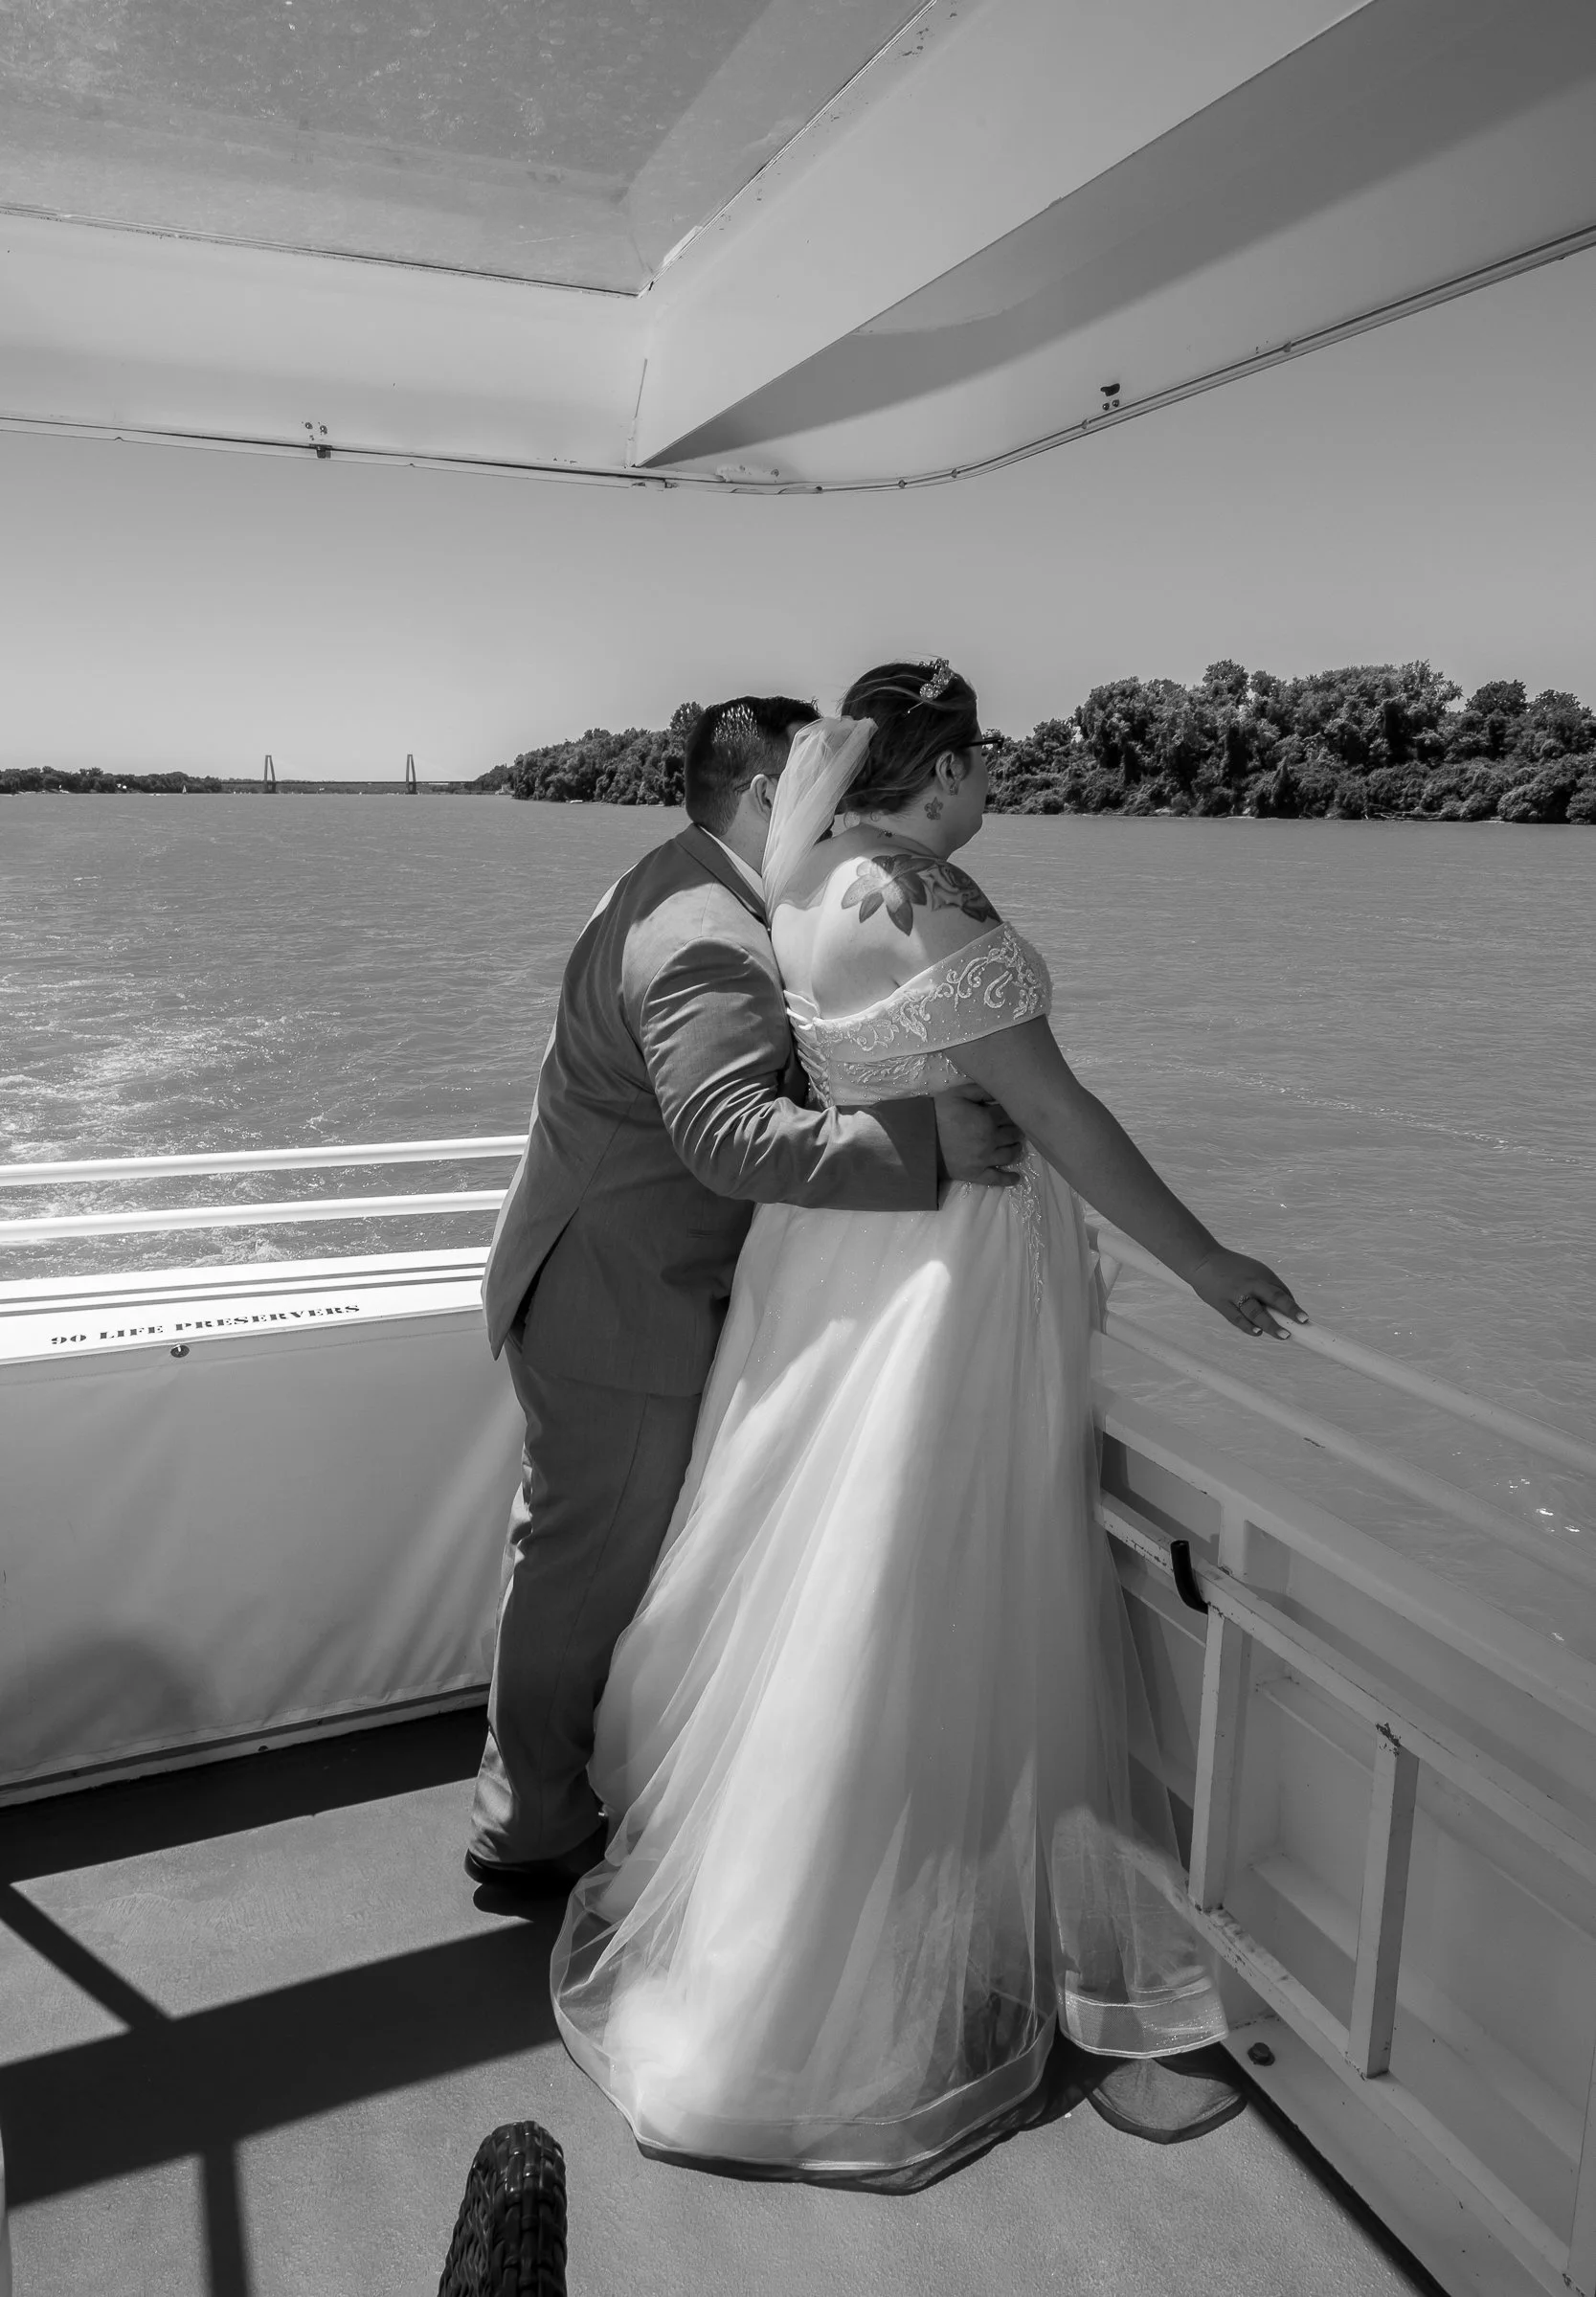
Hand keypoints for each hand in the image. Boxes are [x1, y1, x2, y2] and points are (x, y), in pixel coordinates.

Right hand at [932, 1083, 1024, 1189]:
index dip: (1012, 1113)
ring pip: (1009, 1155)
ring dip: (1016, 1149)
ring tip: (1016, 1145)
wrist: (919, 1138)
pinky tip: (1016, 1178)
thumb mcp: (959, 1094)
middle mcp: (991, 1140)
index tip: (1012, 1112)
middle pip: (1013, 1135)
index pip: (1009, 1115)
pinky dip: (1008, 1178)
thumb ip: (982, 1091)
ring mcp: (984, 1159)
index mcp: (988, 1119)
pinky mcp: (976, 1174)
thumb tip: (1001, 1092)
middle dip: (1016, 1130)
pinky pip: (996, 1178)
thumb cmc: (938, 1113)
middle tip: (1016, 1128)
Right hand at [1188, 1247, 1306, 1337]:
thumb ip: (1271, 1288)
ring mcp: (1235, 1294)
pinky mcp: (1222, 1303)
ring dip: (1269, 1324)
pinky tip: (1257, 1333)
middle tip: (1299, 1324)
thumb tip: (1287, 1309)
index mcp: (1261, 1276)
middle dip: (1287, 1312)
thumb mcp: (1255, 1272)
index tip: (1305, 1319)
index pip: (1281, 1292)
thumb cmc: (1234, 1269)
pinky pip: (1236, 1318)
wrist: (1203, 1261)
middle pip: (1272, 1298)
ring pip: (1255, 1311)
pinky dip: (1247, 1326)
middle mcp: (1250, 1284)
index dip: (1293, 1307)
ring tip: (1282, 1335)